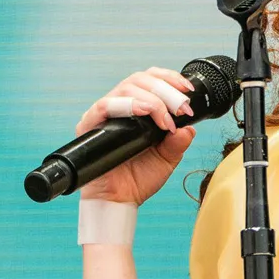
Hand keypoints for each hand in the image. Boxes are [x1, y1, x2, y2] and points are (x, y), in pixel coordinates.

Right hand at [73, 67, 199, 205]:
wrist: (120, 199)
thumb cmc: (139, 178)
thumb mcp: (168, 157)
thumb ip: (179, 141)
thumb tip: (188, 127)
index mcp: (137, 108)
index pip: (149, 79)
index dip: (169, 78)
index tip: (187, 89)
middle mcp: (119, 107)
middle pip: (140, 79)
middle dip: (166, 90)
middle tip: (181, 108)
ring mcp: (103, 115)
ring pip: (126, 88)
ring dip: (152, 98)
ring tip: (166, 117)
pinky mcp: (89, 125)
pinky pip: (104, 106)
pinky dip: (128, 105)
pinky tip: (144, 112)